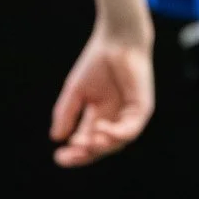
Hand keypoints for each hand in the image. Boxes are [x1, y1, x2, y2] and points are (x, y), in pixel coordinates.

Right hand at [51, 25, 154, 167]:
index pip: (86, 141)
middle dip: (85, 154)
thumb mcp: (76, 92)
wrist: (117, 41)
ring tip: (84, 143)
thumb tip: (56, 138)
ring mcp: (129, 115)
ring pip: (116, 142)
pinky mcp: (142, 108)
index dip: (74, 153)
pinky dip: (116, 134)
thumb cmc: (97, 63)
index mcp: (99, 116)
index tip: (58, 157)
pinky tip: (101, 130)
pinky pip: (131, 129)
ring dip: (100, 147)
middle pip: (101, 146)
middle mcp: (115, 118)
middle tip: (69, 154)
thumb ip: (67, 113)